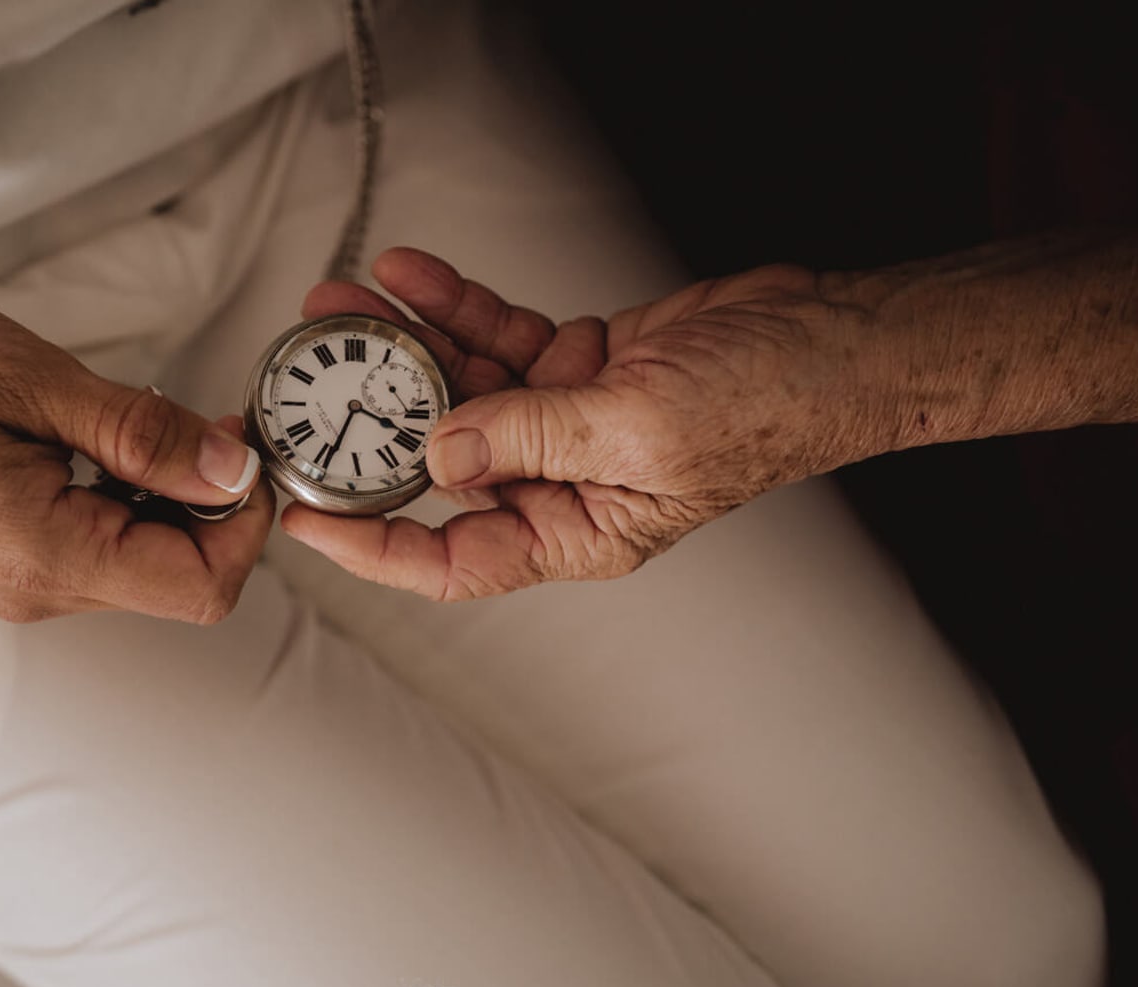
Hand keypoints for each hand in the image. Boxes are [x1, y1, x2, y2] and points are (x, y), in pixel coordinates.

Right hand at [0, 277, 269, 622]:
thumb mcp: (30, 378)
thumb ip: (142, 434)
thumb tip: (235, 473)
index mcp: (39, 554)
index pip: (200, 588)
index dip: (248, 521)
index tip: (246, 442)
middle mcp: (34, 588)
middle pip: (183, 582)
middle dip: (221, 506)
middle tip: (216, 419)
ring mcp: (20, 580)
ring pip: (150, 565)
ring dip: (180, 500)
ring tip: (158, 420)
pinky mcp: (12, 558)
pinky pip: (108, 547)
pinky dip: (137, 499)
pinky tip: (115, 441)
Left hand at [281, 248, 868, 599]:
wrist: (830, 337)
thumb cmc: (767, 407)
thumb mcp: (638, 431)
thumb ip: (531, 439)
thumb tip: (439, 454)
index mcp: (575, 531)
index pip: (452, 560)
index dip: (372, 545)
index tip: (307, 516)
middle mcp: (560, 483)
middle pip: (441, 460)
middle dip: (374, 414)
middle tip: (314, 369)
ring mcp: (565, 420)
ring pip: (460, 387)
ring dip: (404, 344)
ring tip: (345, 301)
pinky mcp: (577, 363)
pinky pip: (499, 337)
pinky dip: (457, 307)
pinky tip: (412, 276)